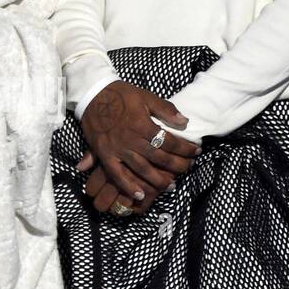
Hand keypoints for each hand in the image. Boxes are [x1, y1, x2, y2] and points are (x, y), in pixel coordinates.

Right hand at [79, 81, 199, 207]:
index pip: (169, 141)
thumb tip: (184, 121)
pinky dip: (127, 186)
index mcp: (142, 124)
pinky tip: (140, 194)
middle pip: (159, 157)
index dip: (185, 148)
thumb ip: (165, 108)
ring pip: (141, 169)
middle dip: (177, 165)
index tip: (196, 151)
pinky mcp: (104, 154)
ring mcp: (117, 148)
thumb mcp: (144, 95)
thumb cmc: (119, 94)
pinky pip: (116, 174)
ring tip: (171, 186)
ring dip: (158, 180)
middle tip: (188, 168)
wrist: (91, 94)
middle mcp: (131, 139)